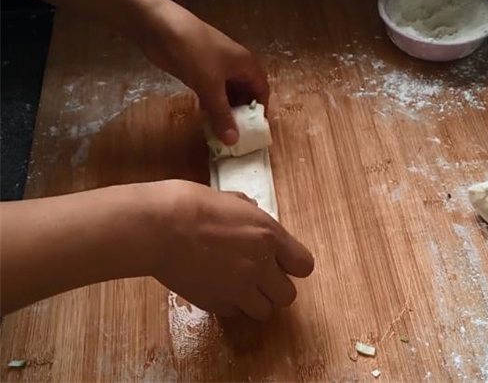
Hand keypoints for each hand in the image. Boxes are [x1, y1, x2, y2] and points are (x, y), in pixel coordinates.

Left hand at [139, 1, 269, 145]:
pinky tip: (206, 119)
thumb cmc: (194, 53)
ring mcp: (216, 68)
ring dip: (225, 111)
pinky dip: (211, 105)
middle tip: (235, 135)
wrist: (160, 27)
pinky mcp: (199, 71)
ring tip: (221, 133)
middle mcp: (235, 66)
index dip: (260, 110)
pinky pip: (211, 92)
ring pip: (227, 94)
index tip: (253, 131)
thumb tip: (234, 141)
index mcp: (246, 65)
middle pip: (245, 94)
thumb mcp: (210, 86)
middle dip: (241, 114)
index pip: (262, 91)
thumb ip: (222, 114)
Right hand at [155, 181, 313, 319]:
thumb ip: (248, 211)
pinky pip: (235, 313)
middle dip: (276, 289)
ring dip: (255, 301)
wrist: (159, 227)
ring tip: (238, 286)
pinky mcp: (216, 303)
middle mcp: (261, 265)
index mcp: (269, 235)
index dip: (294, 266)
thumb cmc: (190, 204)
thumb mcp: (229, 198)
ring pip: (264, 312)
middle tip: (259, 278)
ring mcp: (239, 288)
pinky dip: (230, 305)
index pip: (304, 265)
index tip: (282, 263)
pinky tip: (216, 287)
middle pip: (288, 296)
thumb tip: (252, 211)